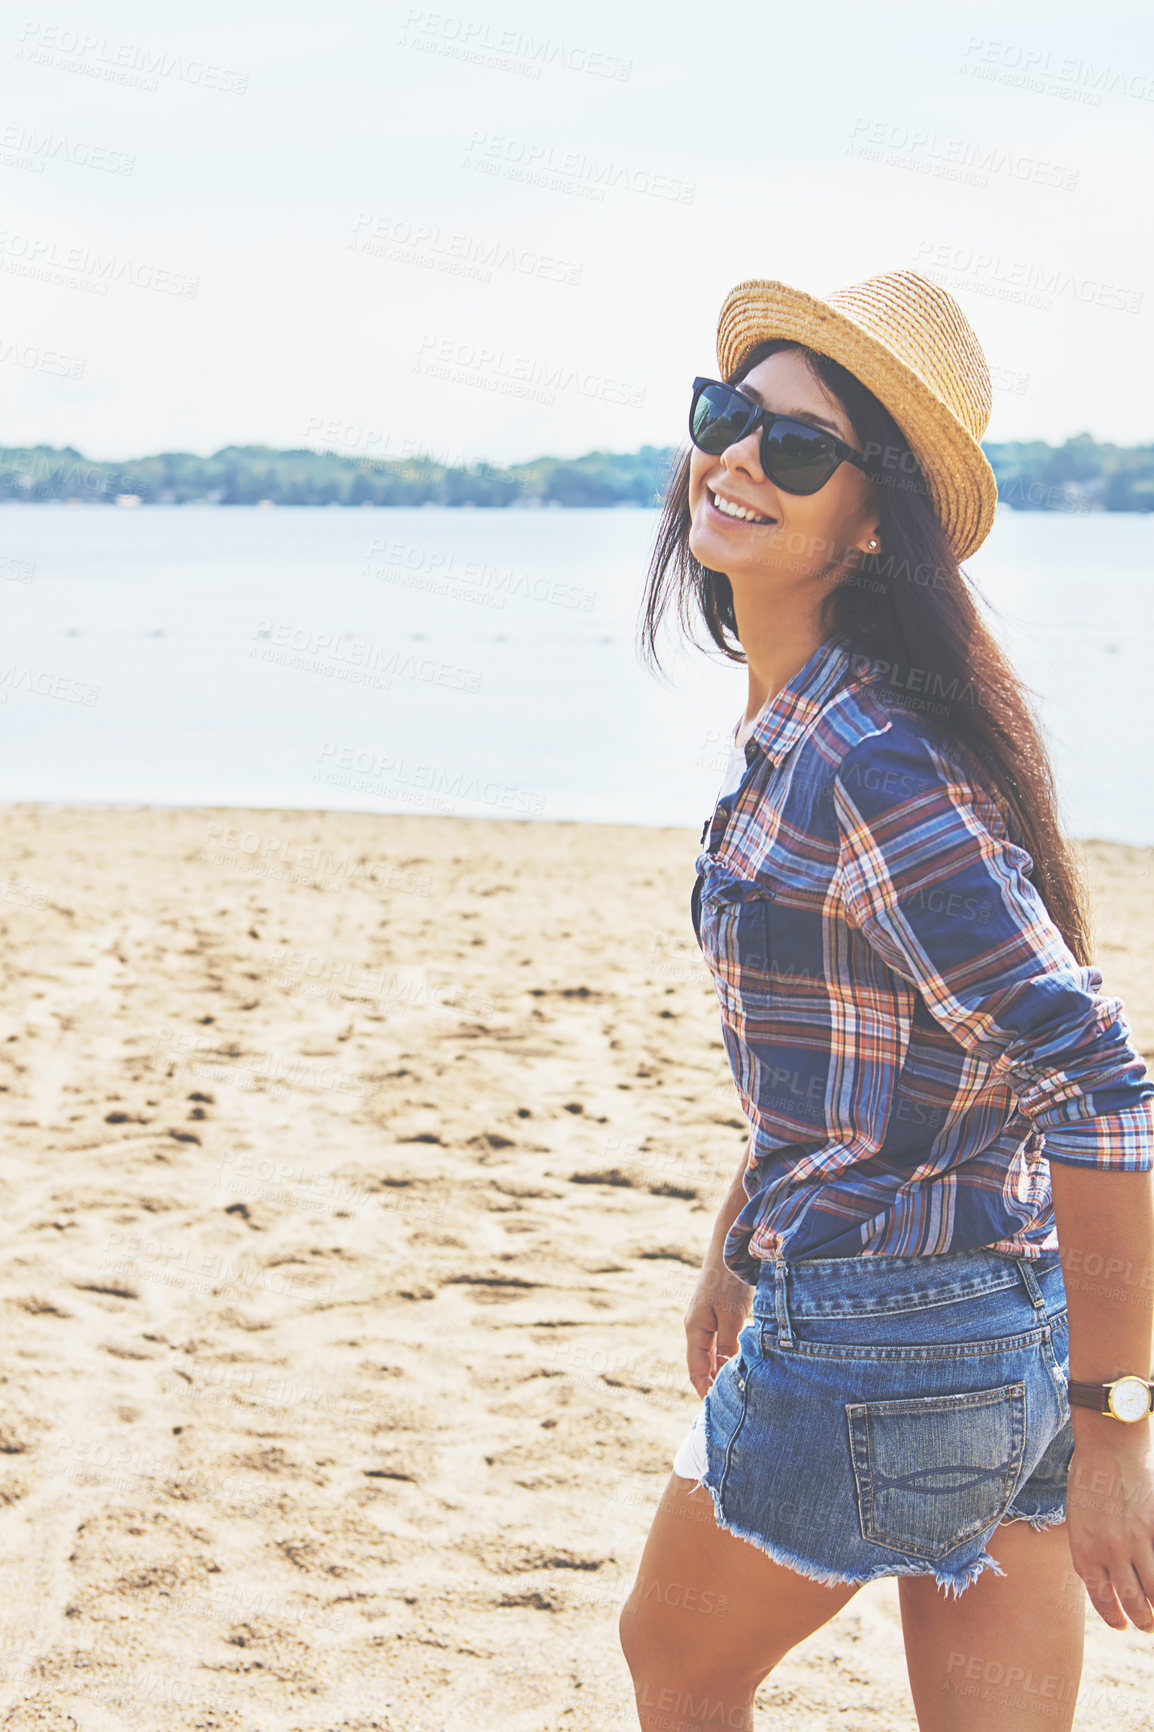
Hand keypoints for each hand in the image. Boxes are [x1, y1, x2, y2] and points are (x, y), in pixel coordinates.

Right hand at [684, 1259, 752, 1398]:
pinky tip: (740, 1362)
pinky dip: (727, 1355)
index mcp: (694, 1329)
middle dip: (712, 1385)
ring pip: (711, 1353)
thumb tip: (725, 1375)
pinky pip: (720, 1341)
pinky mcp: (718, 1310)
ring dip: (720, 1371)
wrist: (730, 1246)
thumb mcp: (731, 1317)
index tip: (715, 1412)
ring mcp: (706, 1317)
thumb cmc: (729, 1281)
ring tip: (734, 1390)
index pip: (696, 1370)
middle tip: (728, 1408)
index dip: (704, 1392)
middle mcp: (697, 1326)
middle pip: (702, 1364)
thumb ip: (727, 1346)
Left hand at [1065, 1425, 1153, 1630]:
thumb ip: (1091, 1549)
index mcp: (1084, 1550)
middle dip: (1142, 1620)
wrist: (1108, 1446)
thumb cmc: (1089, 1477)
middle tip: (1147, 1625)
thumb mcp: (1078, 1519)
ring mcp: (1136, 1541)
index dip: (1114, 1616)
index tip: (1121, 1624)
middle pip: (1132, 1602)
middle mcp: (1109, 1551)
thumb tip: (1104, 1579)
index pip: (1101, 1598)